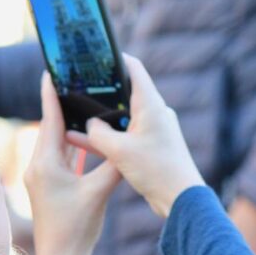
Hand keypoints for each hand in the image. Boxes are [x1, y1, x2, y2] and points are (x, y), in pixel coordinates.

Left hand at [24, 73, 121, 254]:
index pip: (49, 119)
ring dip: (68, 125)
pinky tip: (85, 138)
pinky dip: (72, 146)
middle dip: (62, 105)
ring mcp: (43, 176)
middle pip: (52, 127)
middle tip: (72, 82)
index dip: (51, 94)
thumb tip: (128, 144)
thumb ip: (113, 166)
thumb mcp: (99, 193)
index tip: (50, 71)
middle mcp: (40, 166)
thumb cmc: (76, 228)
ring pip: (57, 143)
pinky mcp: (50, 186)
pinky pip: (62, 158)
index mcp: (46, 163)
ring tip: (81, 103)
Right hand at [67, 55, 204, 217]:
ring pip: (121, 118)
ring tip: (75, 117)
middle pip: (125, 94)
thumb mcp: (118, 150)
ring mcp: (153, 131)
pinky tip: (84, 140)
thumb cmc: (156, 170)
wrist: (180, 199)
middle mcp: (154, 113)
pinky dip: (107, 138)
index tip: (97, 55)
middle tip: (79, 88)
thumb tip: (89, 124)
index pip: (134, 69)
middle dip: (101, 93)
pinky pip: (124, 136)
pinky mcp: (150, 147)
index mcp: (150, 105)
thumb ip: (98, 132)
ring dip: (100, 120)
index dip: (115, 58)